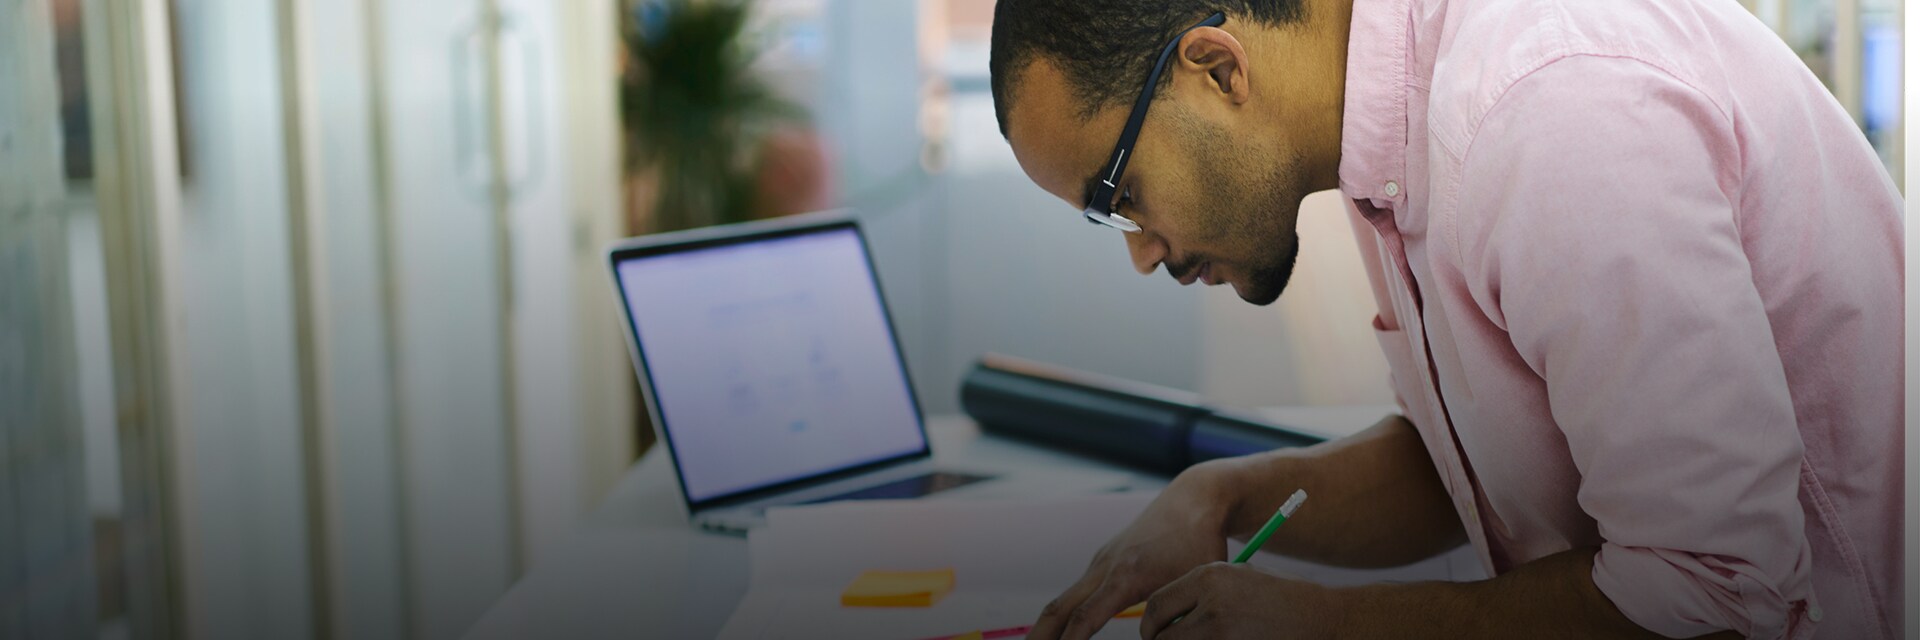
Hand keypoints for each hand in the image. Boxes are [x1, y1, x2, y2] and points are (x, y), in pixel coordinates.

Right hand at [1027, 462, 1238, 639]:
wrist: (1196, 499)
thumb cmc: (1202, 541)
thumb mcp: (1196, 585)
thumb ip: (1175, 619)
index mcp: (1126, 575)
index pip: (1085, 618)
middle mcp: (1105, 567)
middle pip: (1059, 608)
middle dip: (1039, 637)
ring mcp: (1102, 561)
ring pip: (1064, 599)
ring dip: (1047, 627)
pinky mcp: (1105, 560)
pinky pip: (1077, 592)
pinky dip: (1064, 614)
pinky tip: (1063, 630)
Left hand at [1138, 562, 1341, 639]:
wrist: (1322, 618)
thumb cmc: (1280, 598)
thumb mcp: (1238, 578)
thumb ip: (1200, 593)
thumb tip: (1167, 618)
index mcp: (1208, 576)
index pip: (1156, 605)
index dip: (1151, 625)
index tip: (1154, 634)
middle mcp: (1210, 603)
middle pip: (1161, 635)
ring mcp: (1221, 632)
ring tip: (1206, 639)